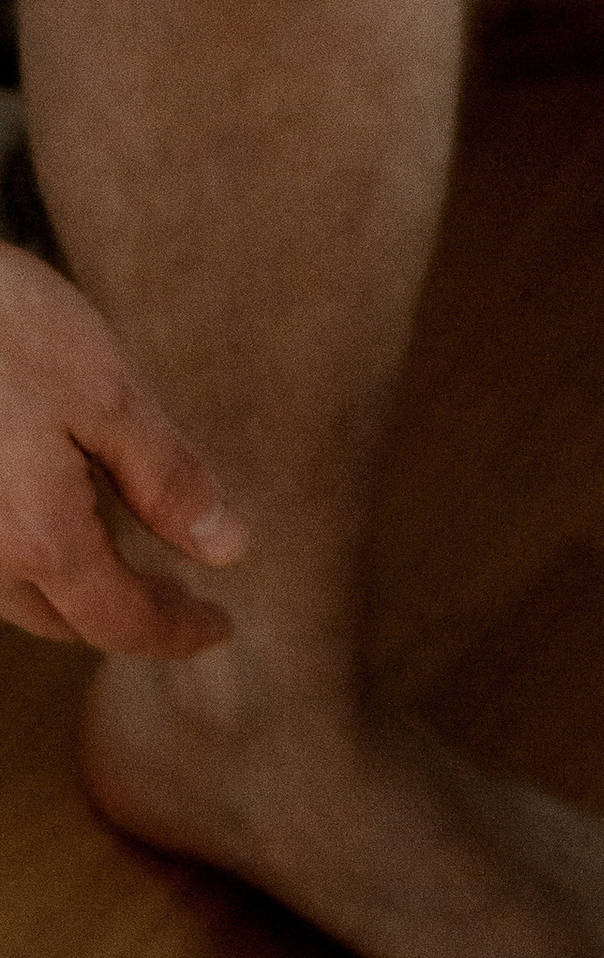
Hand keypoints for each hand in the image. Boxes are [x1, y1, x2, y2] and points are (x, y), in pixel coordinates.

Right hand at [0, 246, 247, 653]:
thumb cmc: (2, 325)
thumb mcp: (106, 390)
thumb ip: (166, 476)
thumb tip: (227, 548)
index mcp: (37, 535)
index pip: (118, 620)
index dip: (175, 633)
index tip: (219, 628)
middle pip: (60, 618)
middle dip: (125, 617)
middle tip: (182, 602)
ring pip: (9, 596)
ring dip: (67, 595)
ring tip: (120, 570)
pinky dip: (21, 562)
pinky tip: (43, 529)